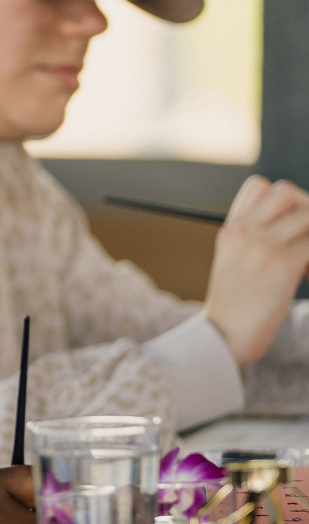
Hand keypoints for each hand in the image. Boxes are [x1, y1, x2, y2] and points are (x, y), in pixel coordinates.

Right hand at [204, 175, 308, 367]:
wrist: (223, 337)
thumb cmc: (233, 306)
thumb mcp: (231, 263)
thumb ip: (251, 240)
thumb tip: (290, 227)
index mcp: (231, 229)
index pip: (259, 186)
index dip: (283, 200)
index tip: (289, 226)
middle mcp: (246, 231)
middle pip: (288, 192)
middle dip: (307, 211)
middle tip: (307, 240)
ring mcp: (264, 246)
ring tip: (308, 264)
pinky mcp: (283, 266)